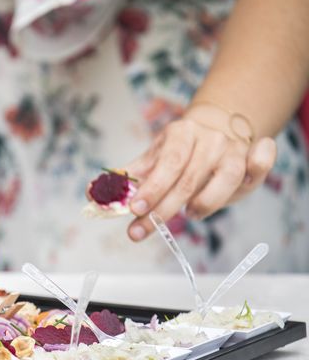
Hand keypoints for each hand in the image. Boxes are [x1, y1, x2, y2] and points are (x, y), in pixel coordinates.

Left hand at [124, 115, 276, 241]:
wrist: (215, 129)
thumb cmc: (180, 151)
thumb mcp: (155, 157)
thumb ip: (131, 177)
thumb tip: (97, 194)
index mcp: (181, 133)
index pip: (168, 164)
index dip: (152, 188)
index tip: (134, 210)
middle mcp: (209, 140)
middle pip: (188, 179)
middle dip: (163, 210)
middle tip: (140, 231)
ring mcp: (233, 150)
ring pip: (226, 179)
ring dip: (205, 203)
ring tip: (189, 214)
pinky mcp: (252, 161)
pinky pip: (261, 164)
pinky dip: (261, 165)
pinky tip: (249, 175)